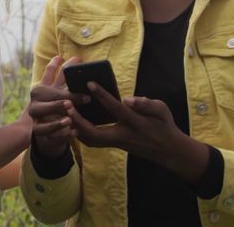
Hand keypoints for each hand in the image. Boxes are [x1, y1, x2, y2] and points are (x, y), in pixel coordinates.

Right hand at [27, 56, 84, 158]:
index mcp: (42, 88)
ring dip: (56, 118)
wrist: (45, 131)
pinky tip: (74, 132)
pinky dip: (62, 134)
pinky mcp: (39, 131)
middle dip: (59, 100)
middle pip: (47, 97)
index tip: (67, 59)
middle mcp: (36, 101)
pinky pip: (50, 134)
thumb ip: (65, 78)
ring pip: (43, 117)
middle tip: (70, 103)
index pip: (48, 74)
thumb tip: (79, 59)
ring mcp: (36, 117)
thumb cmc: (56, 106)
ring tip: (69, 120)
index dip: (55, 66)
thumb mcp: (59, 91)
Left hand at [68, 83, 209, 182]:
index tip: (89, 83)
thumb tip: (127, 99)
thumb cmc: (164, 126)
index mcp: (135, 124)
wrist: (168, 150)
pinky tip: (73, 122)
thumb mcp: (162, 110)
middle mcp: (122, 136)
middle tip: (66, 104)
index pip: (116, 109)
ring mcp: (116, 143)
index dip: (102, 96)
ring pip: (90, 140)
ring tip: (65, 112)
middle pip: (94, 133)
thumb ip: (145, 104)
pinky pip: (93, 141)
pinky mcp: (113, 146)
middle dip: (78, 120)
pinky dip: (81, 132)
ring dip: (76, 127)